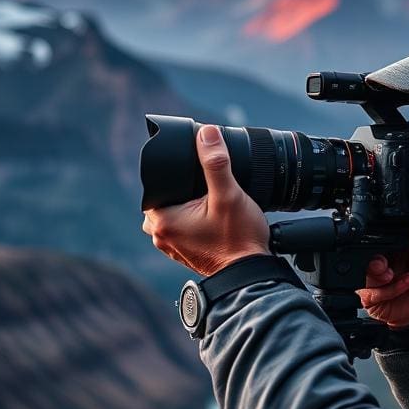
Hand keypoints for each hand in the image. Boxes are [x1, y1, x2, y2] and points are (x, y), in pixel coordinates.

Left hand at [142, 124, 269, 275]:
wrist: (250, 274)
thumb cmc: (238, 241)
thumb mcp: (228, 195)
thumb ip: (216, 162)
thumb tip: (207, 134)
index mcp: (161, 219)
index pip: (159, 179)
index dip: (181, 169)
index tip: (203, 170)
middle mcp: (160, 234)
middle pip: (169, 193)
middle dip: (189, 186)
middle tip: (215, 190)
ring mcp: (171, 245)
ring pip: (177, 208)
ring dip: (193, 201)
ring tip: (218, 204)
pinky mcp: (184, 251)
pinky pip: (185, 224)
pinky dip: (197, 217)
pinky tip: (216, 217)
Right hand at [357, 227, 408, 329]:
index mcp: (392, 243)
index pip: (378, 234)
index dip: (379, 236)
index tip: (391, 243)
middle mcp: (380, 258)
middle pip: (363, 252)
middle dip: (373, 259)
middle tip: (385, 265)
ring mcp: (373, 277)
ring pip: (362, 272)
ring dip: (379, 275)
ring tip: (394, 275)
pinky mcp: (370, 297)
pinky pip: (369, 293)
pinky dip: (388, 290)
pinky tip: (405, 285)